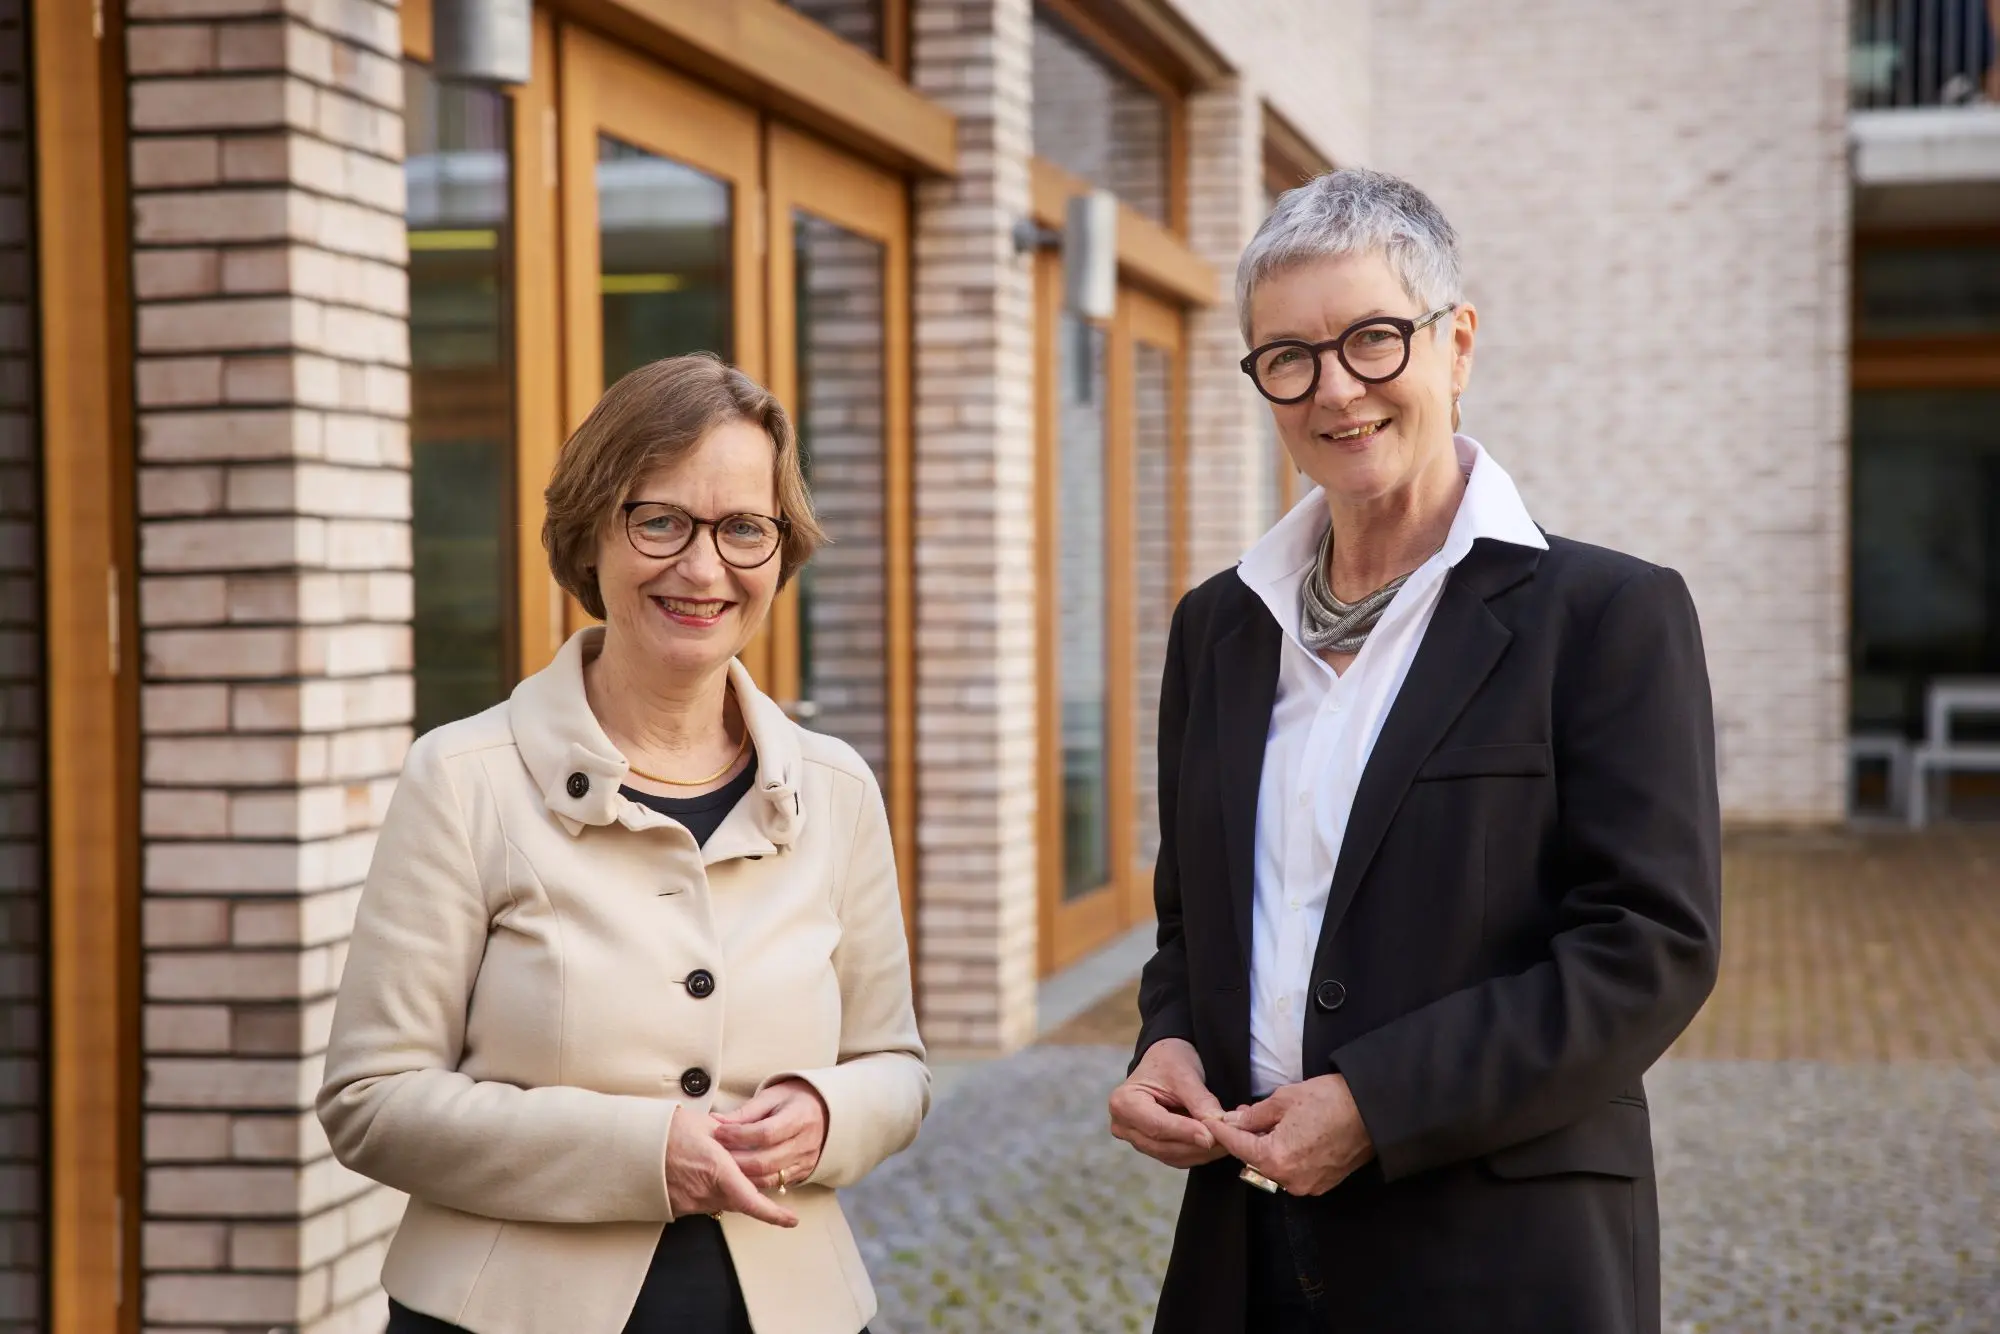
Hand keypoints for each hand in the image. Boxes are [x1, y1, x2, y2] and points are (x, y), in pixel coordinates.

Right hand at [665, 1109, 798, 1226]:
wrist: (629, 1145)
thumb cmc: (666, 1130)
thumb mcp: (704, 1124)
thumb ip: (730, 1134)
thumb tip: (744, 1135)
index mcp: (718, 1169)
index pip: (752, 1200)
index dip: (774, 1214)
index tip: (791, 1220)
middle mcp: (705, 1192)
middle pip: (740, 1201)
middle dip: (751, 1191)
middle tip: (756, 1173)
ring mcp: (690, 1203)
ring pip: (722, 1202)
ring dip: (729, 1189)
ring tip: (718, 1165)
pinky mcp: (676, 1207)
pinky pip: (703, 1203)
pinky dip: (710, 1191)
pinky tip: (702, 1175)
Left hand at [711, 1078, 827, 1194]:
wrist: (825, 1111)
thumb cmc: (793, 1101)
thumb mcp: (771, 1097)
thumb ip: (745, 1112)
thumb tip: (716, 1122)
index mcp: (798, 1117)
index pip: (765, 1133)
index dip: (739, 1135)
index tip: (719, 1132)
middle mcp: (804, 1143)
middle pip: (765, 1161)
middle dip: (736, 1160)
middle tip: (715, 1154)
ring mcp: (805, 1161)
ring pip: (769, 1177)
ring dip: (742, 1175)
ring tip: (723, 1166)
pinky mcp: (802, 1173)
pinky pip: (775, 1184)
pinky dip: (754, 1182)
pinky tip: (739, 1175)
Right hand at [1108, 1038, 1227, 1168]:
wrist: (1166, 1060)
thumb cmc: (1170, 1060)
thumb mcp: (1185, 1074)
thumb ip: (1200, 1101)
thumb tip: (1217, 1126)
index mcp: (1124, 1103)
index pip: (1156, 1125)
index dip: (1185, 1133)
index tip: (1211, 1137)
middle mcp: (1124, 1126)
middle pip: (1163, 1145)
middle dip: (1198, 1145)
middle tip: (1228, 1139)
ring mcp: (1136, 1139)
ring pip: (1172, 1155)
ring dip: (1202, 1152)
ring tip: (1228, 1140)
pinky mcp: (1152, 1147)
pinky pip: (1177, 1157)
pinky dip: (1199, 1152)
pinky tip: (1218, 1143)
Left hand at [1205, 1074, 1373, 1196]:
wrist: (1371, 1110)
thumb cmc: (1329, 1100)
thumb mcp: (1284, 1099)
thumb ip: (1254, 1115)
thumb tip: (1235, 1121)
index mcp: (1276, 1159)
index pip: (1237, 1147)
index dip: (1222, 1131)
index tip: (1211, 1122)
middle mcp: (1289, 1179)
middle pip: (1254, 1160)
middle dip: (1246, 1139)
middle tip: (1243, 1116)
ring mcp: (1307, 1185)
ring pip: (1273, 1167)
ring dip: (1265, 1148)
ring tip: (1267, 1123)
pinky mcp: (1322, 1184)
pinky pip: (1292, 1172)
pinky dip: (1285, 1156)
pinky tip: (1288, 1135)